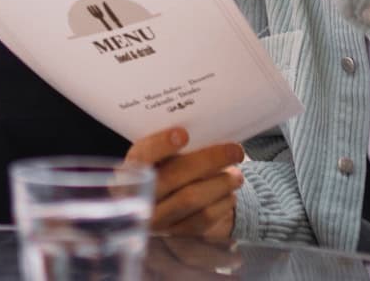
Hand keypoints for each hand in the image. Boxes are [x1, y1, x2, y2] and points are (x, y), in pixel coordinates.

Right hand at [126, 127, 243, 237]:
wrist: (165, 205)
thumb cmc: (169, 172)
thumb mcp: (165, 159)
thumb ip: (179, 147)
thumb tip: (211, 135)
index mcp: (132, 169)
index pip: (143, 155)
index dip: (161, 145)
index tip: (183, 134)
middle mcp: (139, 196)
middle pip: (172, 177)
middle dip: (209, 161)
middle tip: (235, 150)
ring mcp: (156, 219)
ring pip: (190, 200)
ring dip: (220, 184)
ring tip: (237, 175)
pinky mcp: (175, 235)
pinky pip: (201, 220)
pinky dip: (221, 205)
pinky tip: (230, 194)